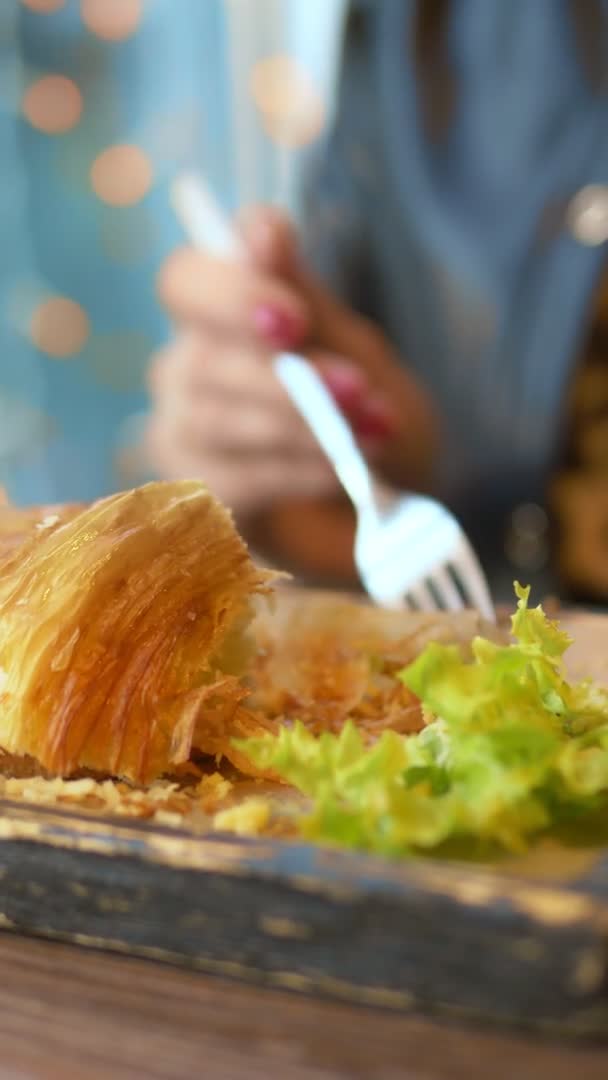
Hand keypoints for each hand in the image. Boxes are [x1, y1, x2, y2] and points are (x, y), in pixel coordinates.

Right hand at [147, 208, 439, 576]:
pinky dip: (295, 471)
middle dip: (281, 375)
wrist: (387, 500)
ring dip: (300, 426)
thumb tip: (262, 232)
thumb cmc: (364, 410)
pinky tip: (336, 471)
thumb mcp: (354, 349)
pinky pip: (234, 475)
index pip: (189, 280)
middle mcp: (187, 363)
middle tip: (351, 388)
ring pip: (214, 416)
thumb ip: (307, 298)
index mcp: (222, 310)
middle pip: (198, 357)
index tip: (293, 318)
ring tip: (366, 434)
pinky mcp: (199, 490)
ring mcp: (183, 428)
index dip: (232, 290)